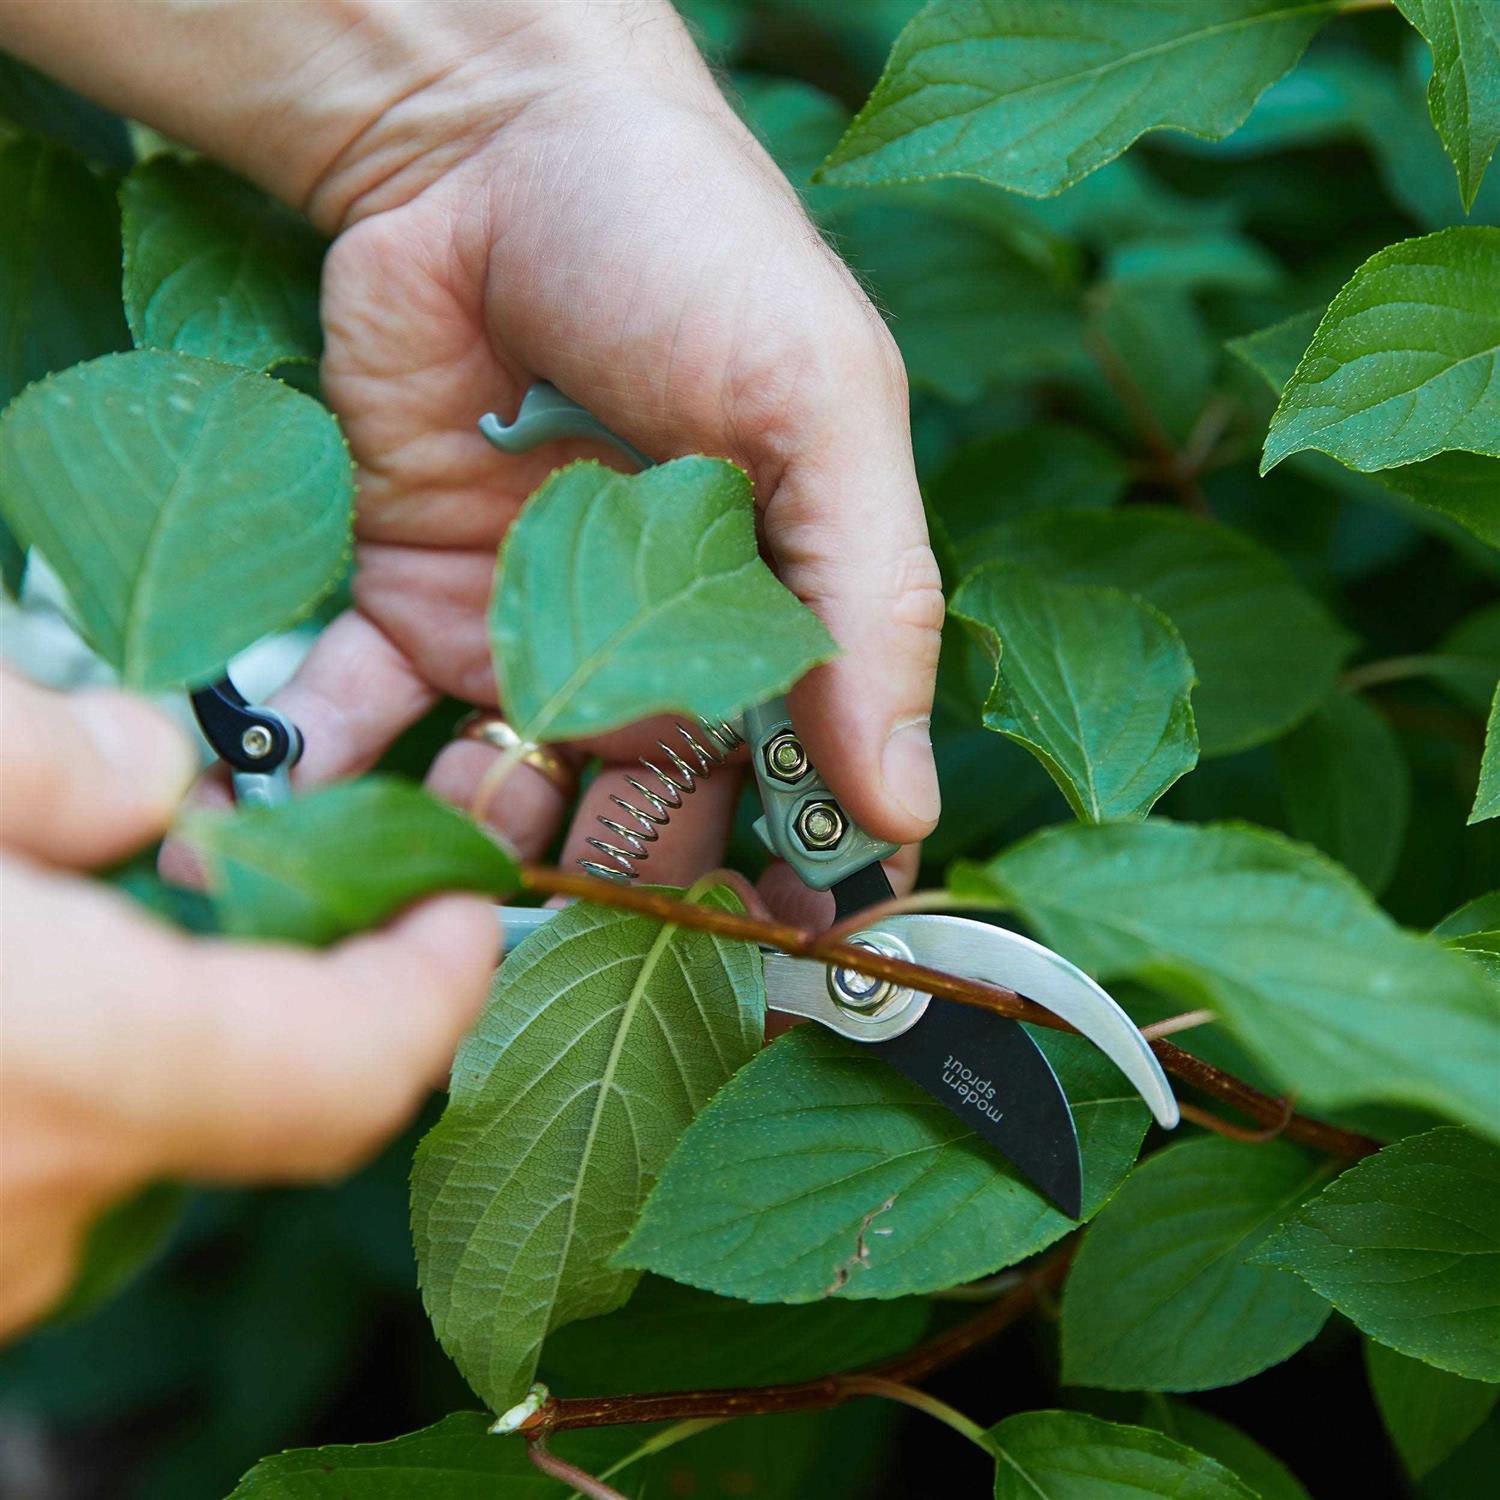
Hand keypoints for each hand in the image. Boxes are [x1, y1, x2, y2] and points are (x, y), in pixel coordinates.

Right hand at [0, 669, 497, 1337]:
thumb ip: (53, 758)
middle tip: (256, 867)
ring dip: (154, 1026)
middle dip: (282, 977)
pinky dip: (65, 1083)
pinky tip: (15, 993)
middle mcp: (50, 1205)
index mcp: (84, 1065)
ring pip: (141, 1136)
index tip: (463, 905)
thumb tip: (146, 766)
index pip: (353, 1062)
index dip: (438, 987)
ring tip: (88, 912)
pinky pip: (48, 1171)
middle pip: (262, 1094)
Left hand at [261, 2, 943, 879]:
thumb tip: (904, 806)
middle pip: (657, 818)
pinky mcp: (407, 595)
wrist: (495, 145)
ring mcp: (530, 637)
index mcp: (780, 624)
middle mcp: (661, 653)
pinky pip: (366, 705)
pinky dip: (331, 756)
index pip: (808, 787)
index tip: (782, 942)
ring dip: (488, 828)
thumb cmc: (698, 259)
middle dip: (631, 873)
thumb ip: (874, 609)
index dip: (801, 875)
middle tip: (603, 883)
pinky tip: (307, 778)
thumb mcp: (824, 412)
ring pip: (516, 788)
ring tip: (480, 798)